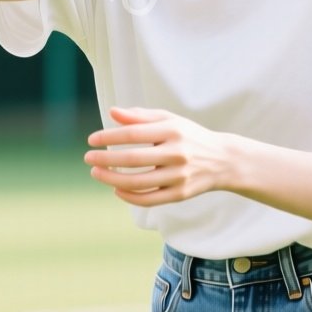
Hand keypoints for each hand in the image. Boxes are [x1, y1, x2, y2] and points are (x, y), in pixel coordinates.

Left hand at [83, 107, 233, 205]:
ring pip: (138, 182)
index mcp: (173, 131)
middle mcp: (177, 153)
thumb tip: (112, 112)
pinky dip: (128, 197)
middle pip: (133, 159)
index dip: (109, 137)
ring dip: (112, 179)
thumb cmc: (189, 136)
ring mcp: (179, 176)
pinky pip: (149, 199)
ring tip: (96, 173)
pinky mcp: (180, 194)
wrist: (223, 160)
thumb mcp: (169, 120)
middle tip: (88, 158)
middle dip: (105, 159)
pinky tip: (115, 189)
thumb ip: (140, 117)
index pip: (133, 134)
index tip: (91, 140)